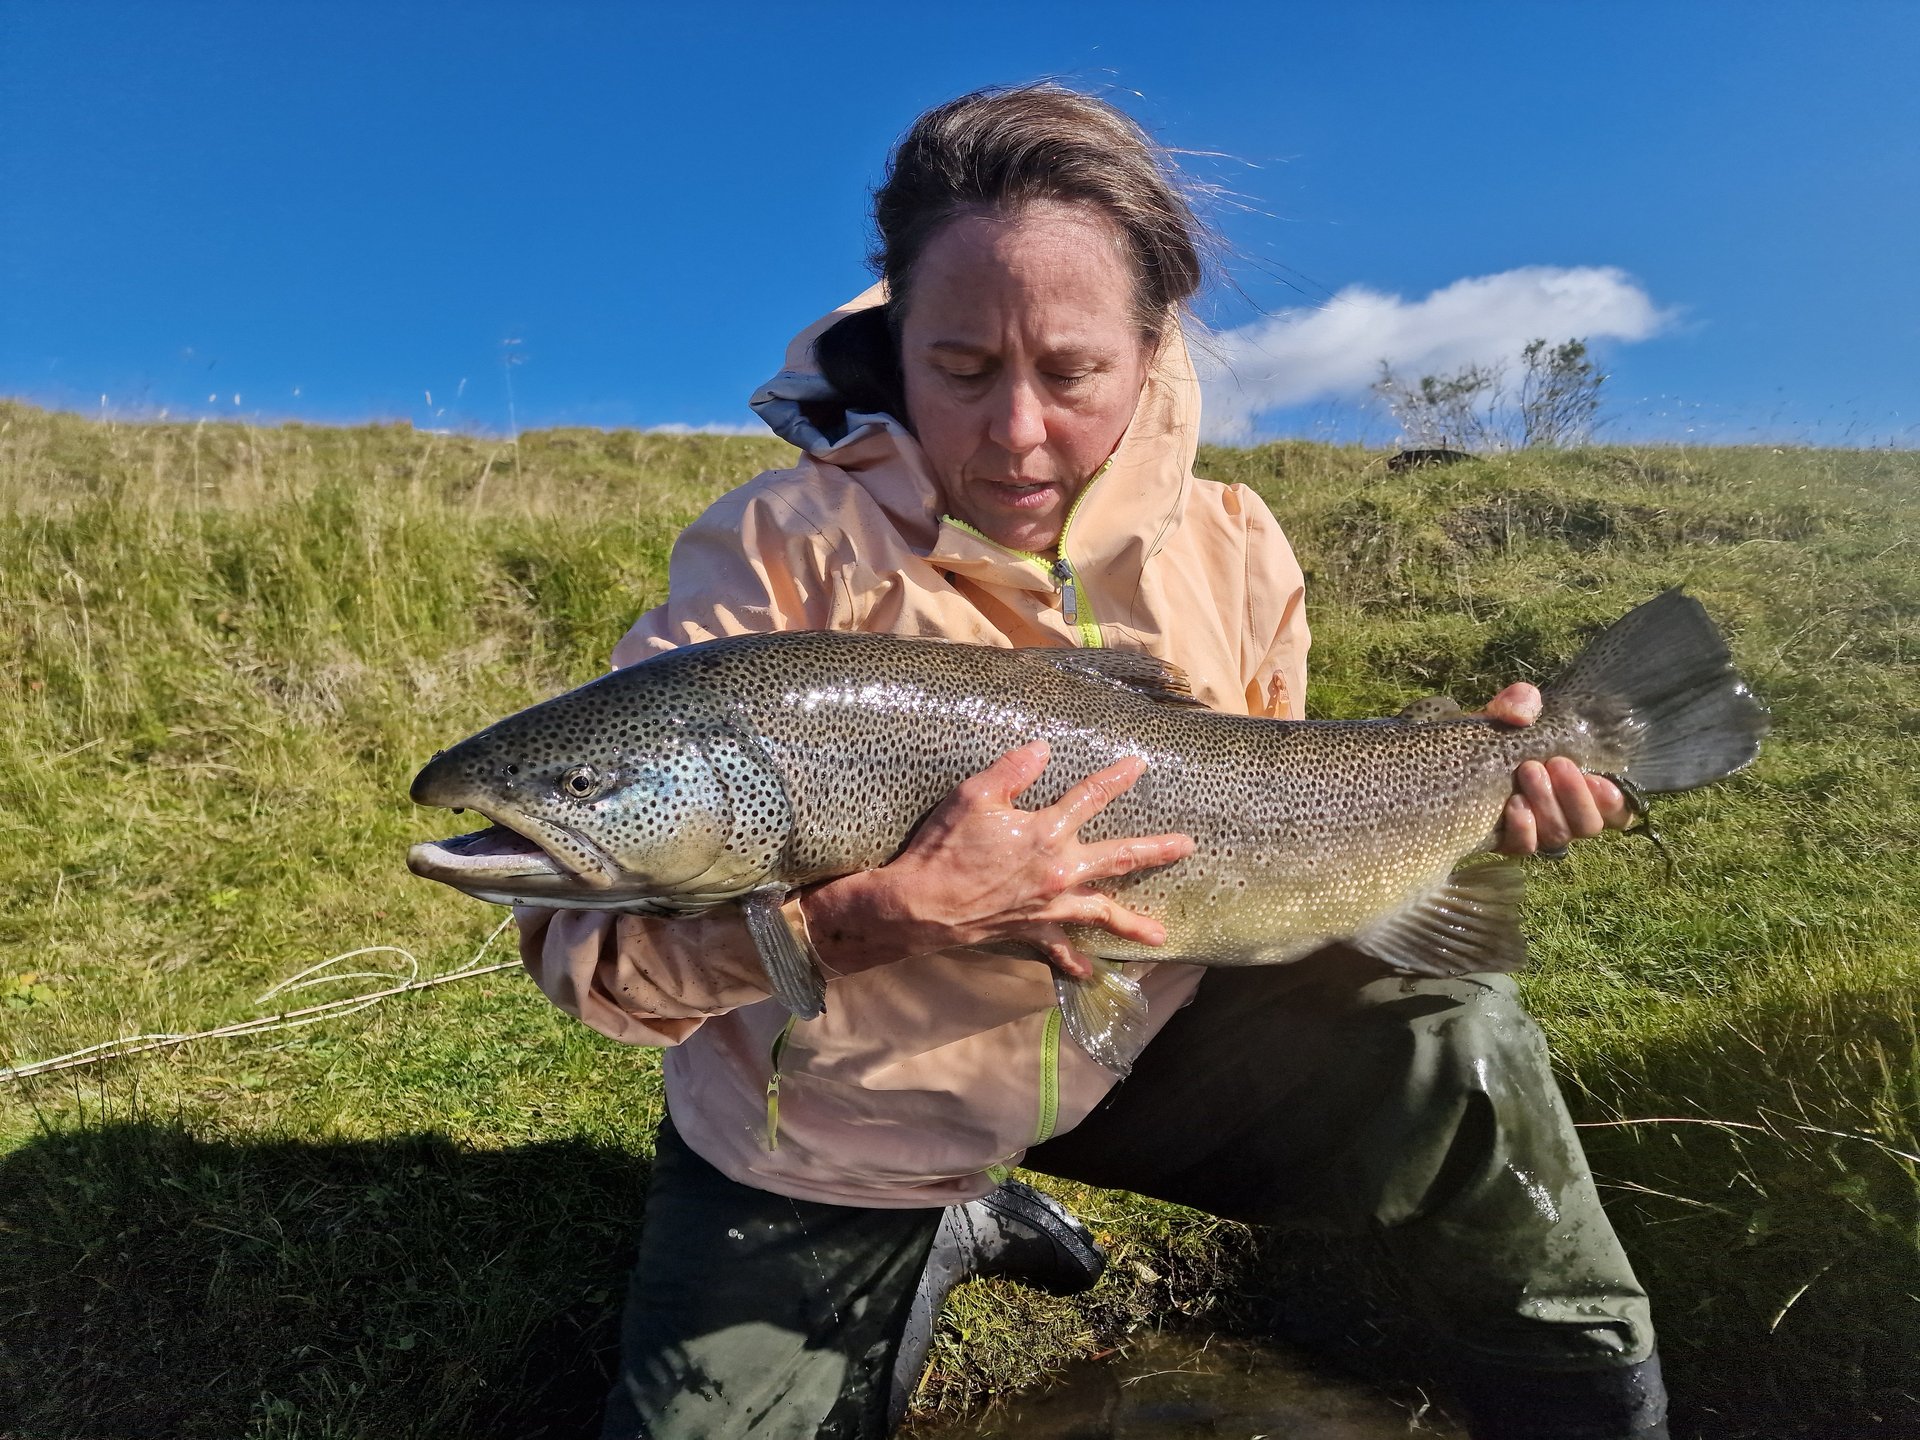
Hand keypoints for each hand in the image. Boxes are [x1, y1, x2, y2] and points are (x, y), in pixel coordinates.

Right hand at [797, 739, 1193, 978]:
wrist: (920, 906)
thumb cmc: (944, 847)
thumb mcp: (974, 796)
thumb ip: (1013, 771)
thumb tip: (1043, 750)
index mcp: (1047, 832)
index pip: (1091, 797)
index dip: (1116, 779)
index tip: (1140, 765)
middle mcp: (1059, 871)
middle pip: (1118, 858)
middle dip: (1155, 852)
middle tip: (1187, 847)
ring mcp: (1050, 907)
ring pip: (1103, 914)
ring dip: (1133, 924)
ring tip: (1161, 935)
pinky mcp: (1033, 931)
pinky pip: (1061, 951)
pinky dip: (1077, 963)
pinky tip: (1092, 973)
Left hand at [1484, 682, 1631, 855]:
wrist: (1450, 758)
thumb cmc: (1492, 736)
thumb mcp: (1506, 714)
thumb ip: (1520, 702)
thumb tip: (1523, 713)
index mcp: (1578, 787)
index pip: (1616, 810)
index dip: (1614, 802)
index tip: (1598, 779)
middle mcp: (1563, 814)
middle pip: (1589, 824)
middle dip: (1576, 795)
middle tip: (1555, 764)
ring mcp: (1536, 831)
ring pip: (1559, 835)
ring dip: (1549, 804)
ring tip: (1529, 771)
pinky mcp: (1506, 841)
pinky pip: (1525, 847)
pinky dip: (1524, 827)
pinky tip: (1514, 804)